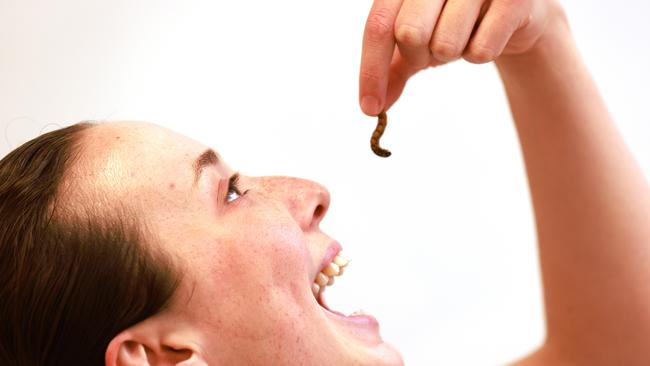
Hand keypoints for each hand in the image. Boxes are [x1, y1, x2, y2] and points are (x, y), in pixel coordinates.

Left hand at [358, 0, 563, 115]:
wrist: (516, 13)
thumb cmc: (459, 23)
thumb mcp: (418, 43)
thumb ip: (390, 69)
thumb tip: (372, 107)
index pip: (379, 24)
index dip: (371, 70)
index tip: (369, 108)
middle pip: (409, 34)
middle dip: (419, 56)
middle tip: (435, 50)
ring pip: (445, 44)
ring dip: (453, 53)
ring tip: (466, 35)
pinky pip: (480, 50)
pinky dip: (480, 54)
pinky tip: (490, 35)